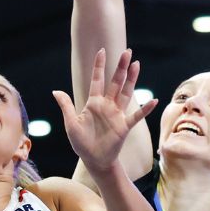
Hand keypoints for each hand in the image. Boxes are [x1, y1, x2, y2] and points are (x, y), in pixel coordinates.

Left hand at [52, 47, 156, 174]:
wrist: (94, 160)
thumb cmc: (81, 142)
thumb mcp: (71, 124)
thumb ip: (66, 106)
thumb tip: (55, 91)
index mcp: (93, 103)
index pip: (97, 80)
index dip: (100, 66)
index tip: (102, 51)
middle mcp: (107, 105)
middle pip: (115, 82)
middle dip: (121, 67)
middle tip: (127, 51)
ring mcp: (117, 115)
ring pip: (126, 93)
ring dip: (132, 80)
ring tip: (137, 64)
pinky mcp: (124, 126)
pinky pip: (137, 116)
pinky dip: (145, 109)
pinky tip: (153, 100)